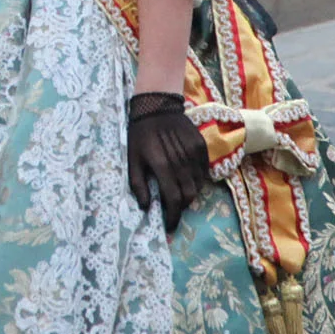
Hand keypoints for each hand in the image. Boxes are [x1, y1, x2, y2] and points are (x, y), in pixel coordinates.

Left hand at [126, 92, 208, 233]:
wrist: (156, 106)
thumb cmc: (140, 135)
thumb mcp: (132, 159)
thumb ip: (138, 184)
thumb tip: (145, 207)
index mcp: (161, 165)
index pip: (173, 199)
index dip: (173, 217)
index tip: (170, 227)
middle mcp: (180, 161)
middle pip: (188, 196)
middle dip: (181, 208)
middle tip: (172, 210)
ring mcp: (193, 153)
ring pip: (197, 185)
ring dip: (188, 194)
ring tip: (177, 193)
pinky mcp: (201, 147)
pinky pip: (202, 172)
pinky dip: (195, 180)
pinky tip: (185, 178)